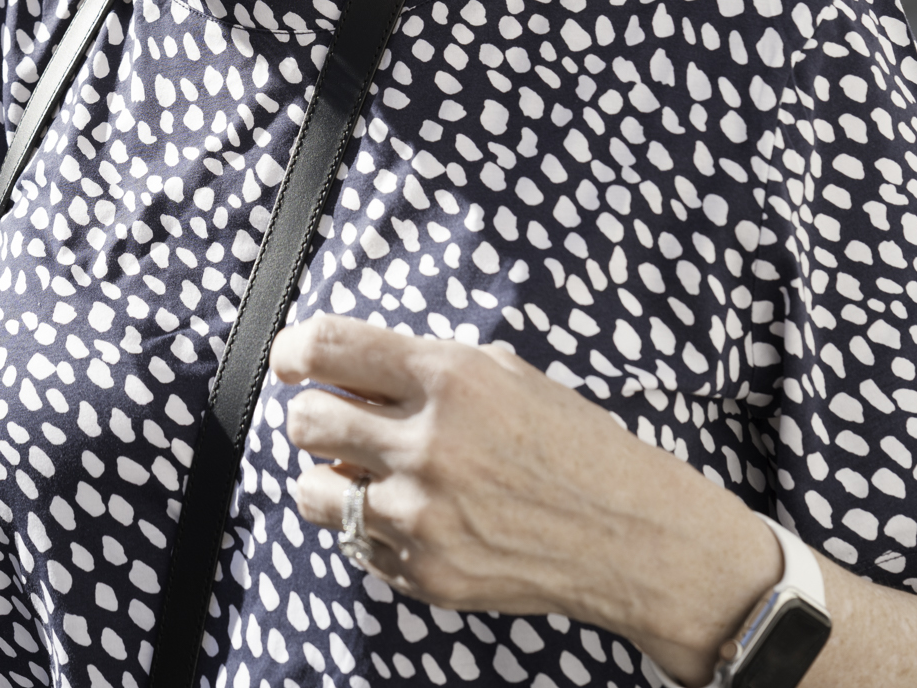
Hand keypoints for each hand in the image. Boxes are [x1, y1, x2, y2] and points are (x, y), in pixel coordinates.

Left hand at [272, 314, 775, 681]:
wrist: (626, 532)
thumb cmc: (567, 442)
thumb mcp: (502, 374)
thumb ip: (421, 368)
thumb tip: (342, 368)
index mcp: (448, 378)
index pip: (327, 346)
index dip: (293, 349)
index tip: (290, 360)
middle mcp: (427, 444)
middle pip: (305, 420)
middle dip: (312, 416)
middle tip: (335, 421)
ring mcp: (421, 515)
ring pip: (310, 489)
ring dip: (328, 477)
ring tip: (364, 473)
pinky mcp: (422, 571)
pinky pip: (353, 541)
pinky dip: (369, 526)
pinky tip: (412, 514)